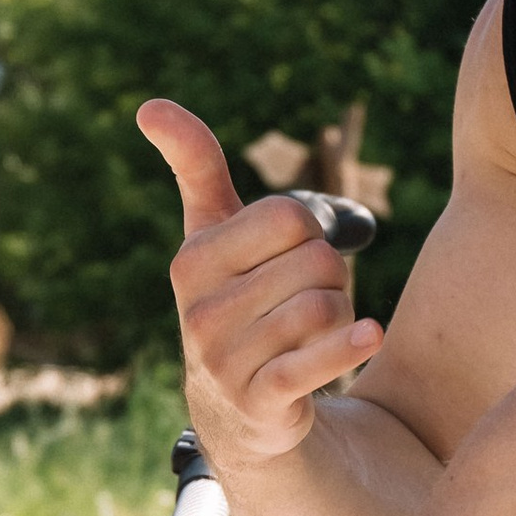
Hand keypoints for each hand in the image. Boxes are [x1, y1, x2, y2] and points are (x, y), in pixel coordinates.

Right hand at [137, 100, 382, 470]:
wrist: (236, 410)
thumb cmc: (234, 301)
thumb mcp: (210, 235)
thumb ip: (193, 167)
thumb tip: (149, 106)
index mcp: (192, 261)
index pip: (288, 217)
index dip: (309, 233)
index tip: (288, 256)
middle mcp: (200, 310)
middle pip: (316, 261)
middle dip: (332, 278)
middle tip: (307, 301)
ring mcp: (225, 359)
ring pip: (326, 306)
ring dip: (339, 318)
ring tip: (311, 336)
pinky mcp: (258, 400)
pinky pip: (320, 359)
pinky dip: (351, 346)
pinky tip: (366, 337)